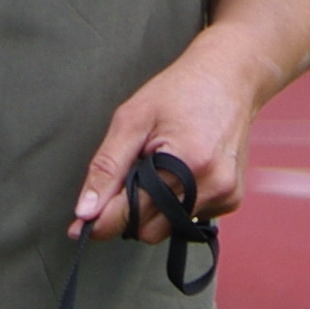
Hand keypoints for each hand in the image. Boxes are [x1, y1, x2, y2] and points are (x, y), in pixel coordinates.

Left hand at [71, 0, 309, 241]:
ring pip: (167, 229)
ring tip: (160, 168)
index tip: (79, 227)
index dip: (103, 221)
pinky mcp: (231, 200)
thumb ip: (107, 168)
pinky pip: (188, 219)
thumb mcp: (132, 119)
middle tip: (131, 175)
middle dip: (131, 211)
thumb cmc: (178, 92)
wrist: (230, 78)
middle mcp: (211, 186)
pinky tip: (182, 172)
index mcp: (186, 164)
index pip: (133, 215)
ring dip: (153, 210)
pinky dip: (176, 204)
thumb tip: (85, 212)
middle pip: (149, 230)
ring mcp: (225, 196)